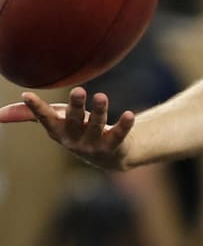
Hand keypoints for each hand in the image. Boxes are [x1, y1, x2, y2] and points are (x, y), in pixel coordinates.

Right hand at [0, 87, 133, 170]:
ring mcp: (93, 144)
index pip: (45, 118)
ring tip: (101, 96)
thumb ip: (30, 115)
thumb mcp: (56, 120)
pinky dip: (124, 126)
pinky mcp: (114, 145)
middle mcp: (73, 138)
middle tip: (79, 90)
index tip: (28, 95)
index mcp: (58, 130)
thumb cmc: (78, 129)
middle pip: (74, 121)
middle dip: (75, 107)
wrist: (110, 155)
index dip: (36, 108)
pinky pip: (119, 135)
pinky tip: (130, 114)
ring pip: (96, 126)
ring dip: (99, 112)